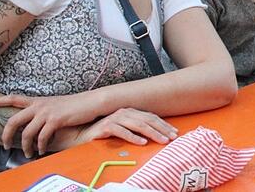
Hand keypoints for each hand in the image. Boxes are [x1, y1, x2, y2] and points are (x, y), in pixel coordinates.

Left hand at [0, 91, 102, 157]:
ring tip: (28, 153)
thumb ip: (42, 112)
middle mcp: (39, 105)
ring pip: (27, 133)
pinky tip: (42, 150)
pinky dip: (40, 146)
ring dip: (25, 146)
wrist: (92, 101)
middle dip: (6, 135)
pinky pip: (42, 137)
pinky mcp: (56, 120)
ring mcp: (47, 112)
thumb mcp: (55, 105)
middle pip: (14, 120)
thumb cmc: (75, 105)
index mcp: (37, 101)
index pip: (12, 98)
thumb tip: (33, 123)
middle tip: (4, 145)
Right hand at [49, 108, 178, 153]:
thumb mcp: (123, 129)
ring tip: (163, 140)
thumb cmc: (103, 133)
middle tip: (173, 137)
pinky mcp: (105, 126)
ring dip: (152, 133)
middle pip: (148, 120)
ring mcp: (114, 118)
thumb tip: (156, 134)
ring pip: (138, 125)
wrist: (78, 135)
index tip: (175, 132)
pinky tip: (142, 143)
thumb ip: (136, 129)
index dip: (164, 124)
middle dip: (162, 128)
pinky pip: (122, 131)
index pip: (151, 117)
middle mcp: (124, 112)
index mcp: (130, 112)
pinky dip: (133, 137)